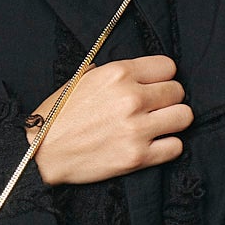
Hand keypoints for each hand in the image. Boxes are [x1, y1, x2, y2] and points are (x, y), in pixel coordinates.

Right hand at [25, 55, 192, 185]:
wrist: (40, 154)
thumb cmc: (57, 117)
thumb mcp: (81, 80)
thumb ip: (113, 74)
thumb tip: (135, 73)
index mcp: (117, 74)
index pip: (168, 67)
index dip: (162, 77)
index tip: (154, 86)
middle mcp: (131, 98)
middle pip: (178, 92)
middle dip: (168, 100)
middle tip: (154, 109)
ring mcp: (137, 129)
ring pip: (184, 117)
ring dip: (173, 122)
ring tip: (157, 126)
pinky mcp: (138, 157)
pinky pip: (176, 147)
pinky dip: (168, 147)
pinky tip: (153, 145)